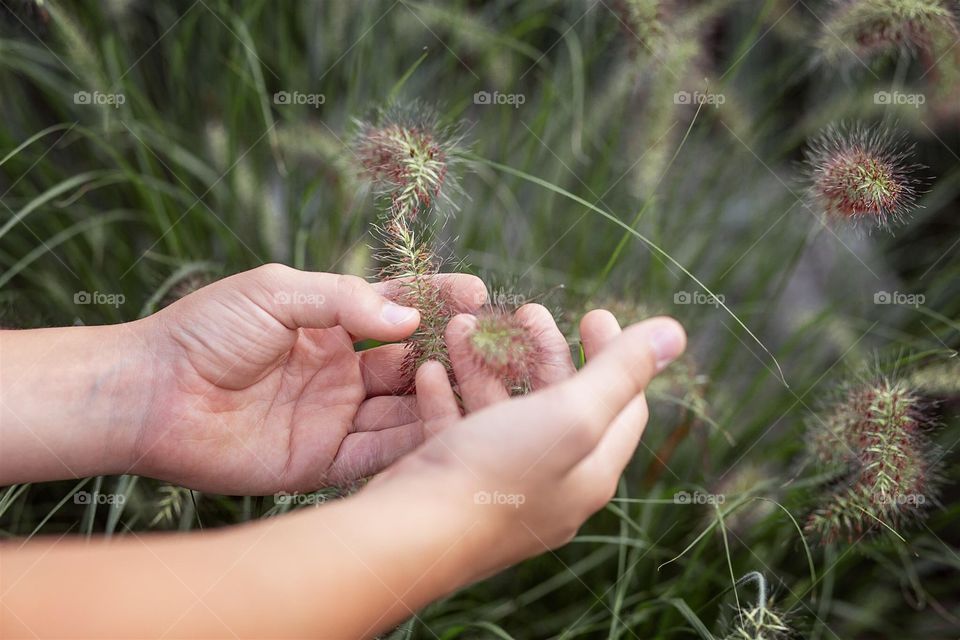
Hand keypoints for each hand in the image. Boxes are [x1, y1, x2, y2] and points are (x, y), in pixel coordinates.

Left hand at [131, 264, 486, 493]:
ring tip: (478, 386)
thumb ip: (344, 300)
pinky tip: (444, 430)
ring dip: (438, 399)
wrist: (150, 393)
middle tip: (488, 343)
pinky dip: (409, 445)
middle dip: (449, 353)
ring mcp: (332, 417)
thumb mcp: (277, 292)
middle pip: (409, 363)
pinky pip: (375, 455)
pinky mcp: (319, 461)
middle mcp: (339, 373)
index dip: (436, 301)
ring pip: (401, 411)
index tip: (477, 292)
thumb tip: (407, 317)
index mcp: (329, 326)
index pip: (396, 310)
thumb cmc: (206, 331)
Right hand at [372, 310, 685, 581]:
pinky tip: (431, 369)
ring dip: (486, 364)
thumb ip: (620, 372)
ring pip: (500, 413)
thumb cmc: (497, 474)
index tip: (592, 314)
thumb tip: (674, 332)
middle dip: (543, 351)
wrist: (412, 536)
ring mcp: (498, 486)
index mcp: (590, 471)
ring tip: (463, 324)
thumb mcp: (571, 414)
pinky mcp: (453, 485)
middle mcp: (551, 483)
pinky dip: (447, 397)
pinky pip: (455, 432)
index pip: (622, 406)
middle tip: (527, 311)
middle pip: (558, 404)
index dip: (615, 355)